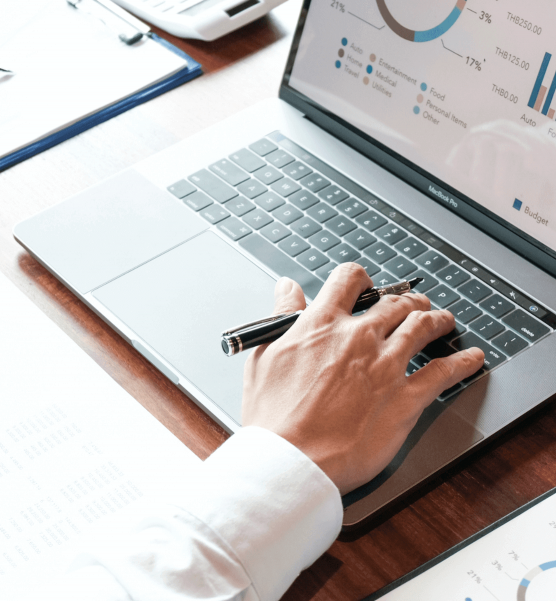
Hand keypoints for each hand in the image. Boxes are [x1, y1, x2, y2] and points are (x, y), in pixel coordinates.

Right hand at [242, 264, 484, 493]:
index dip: (360, 277)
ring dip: (437, 319)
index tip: (366, 283)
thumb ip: (283, 316)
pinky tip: (471, 359)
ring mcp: (386, 366)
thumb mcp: (265, 355)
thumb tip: (287, 289)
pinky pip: (444, 372)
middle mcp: (358, 337)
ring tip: (443, 320)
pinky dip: (462, 362)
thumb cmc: (273, 415)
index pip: (348, 279)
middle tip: (413, 304)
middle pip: (394, 303)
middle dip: (407, 300)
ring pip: (423, 327)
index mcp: (321, 324)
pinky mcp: (406, 399)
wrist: (291, 458)